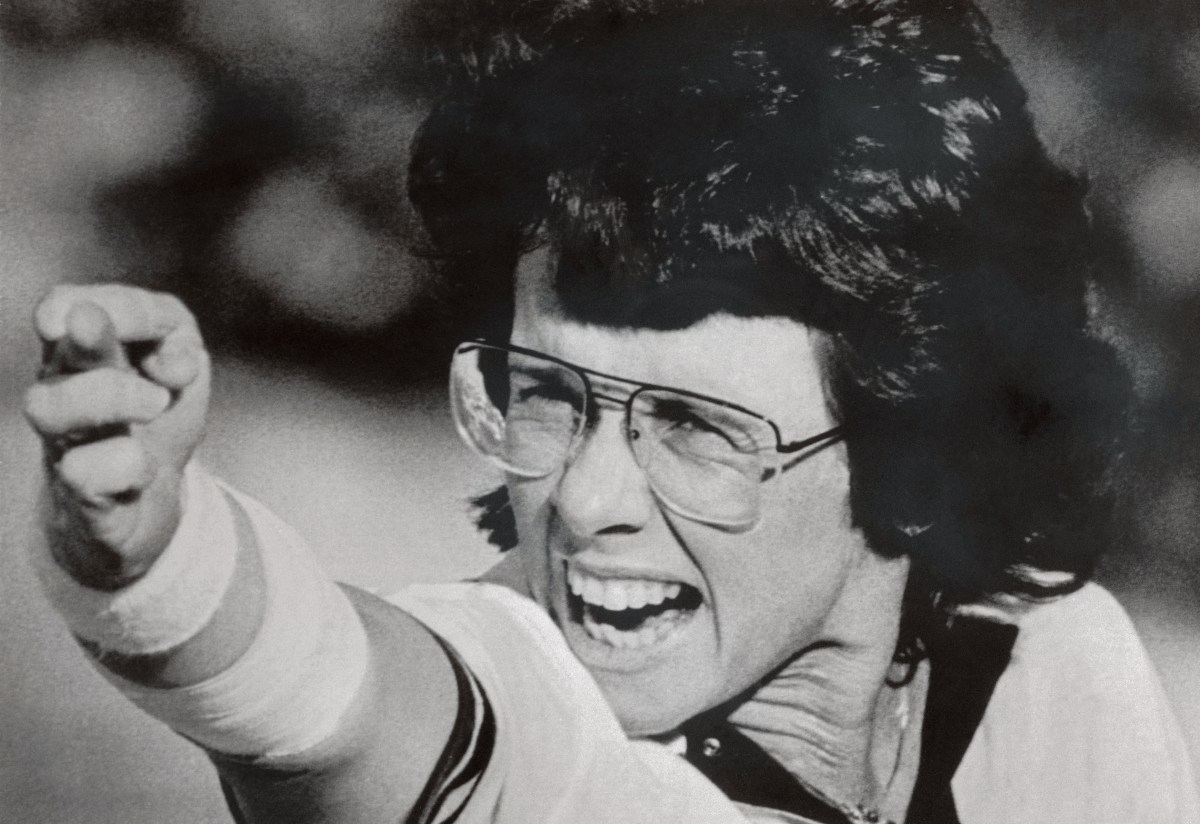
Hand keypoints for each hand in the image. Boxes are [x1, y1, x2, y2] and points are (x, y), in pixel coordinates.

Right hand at [24, 285, 210, 589]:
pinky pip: (84, 474)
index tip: (150, 322)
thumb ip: (178, 351)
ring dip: (112, 398)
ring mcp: (64, 440)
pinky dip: (123, 465)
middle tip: (112, 333)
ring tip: (156, 402)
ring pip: (49, 409)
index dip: (110, 306)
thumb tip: (177, 364)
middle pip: (60, 357)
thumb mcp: (180, 369)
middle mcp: (62, 389)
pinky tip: (142, 465)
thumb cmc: (159, 420)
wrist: (148, 502)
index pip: (69, 307)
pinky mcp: (80, 492)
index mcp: (82, 350)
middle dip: (89, 340)